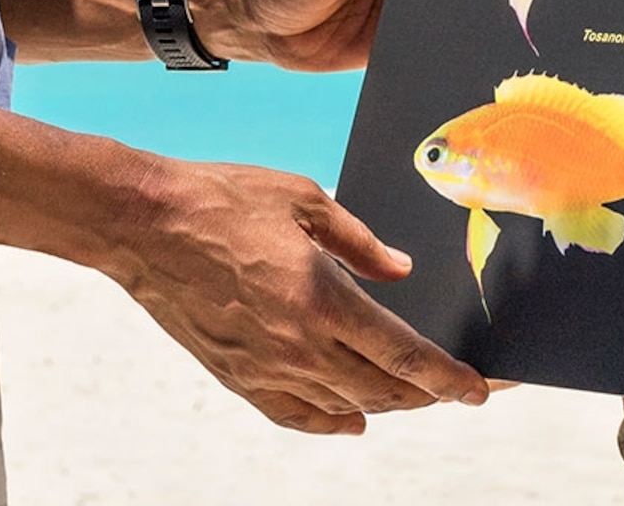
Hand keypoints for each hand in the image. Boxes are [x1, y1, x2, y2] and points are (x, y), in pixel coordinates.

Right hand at [113, 154, 486, 433]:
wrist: (143, 224)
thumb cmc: (221, 199)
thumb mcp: (303, 199)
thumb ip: (360, 242)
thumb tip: (401, 271)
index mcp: (322, 299)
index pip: (405, 356)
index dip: (449, 379)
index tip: (480, 390)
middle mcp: (297, 345)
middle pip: (383, 390)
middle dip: (428, 393)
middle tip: (455, 387)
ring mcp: (264, 368)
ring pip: (345, 407)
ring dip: (386, 404)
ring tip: (412, 394)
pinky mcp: (236, 376)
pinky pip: (295, 416)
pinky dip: (331, 424)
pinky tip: (352, 421)